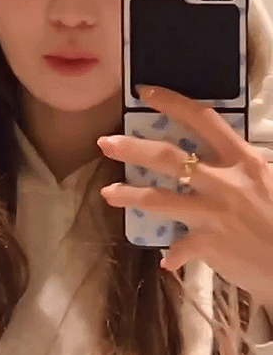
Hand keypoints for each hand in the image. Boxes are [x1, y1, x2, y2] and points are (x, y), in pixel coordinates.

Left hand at [97, 85, 272, 304]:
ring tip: (107, 192)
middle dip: (133, 148)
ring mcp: (212, 212)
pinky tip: (165, 261)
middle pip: (168, 157)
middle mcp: (224, 181)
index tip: (145, 92)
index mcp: (243, 160)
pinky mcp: (208, 243)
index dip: (172, 103)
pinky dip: (174, 255)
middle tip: (104, 142)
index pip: (203, 120)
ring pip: (159, 199)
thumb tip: (235, 159)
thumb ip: (249, 167)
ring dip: (130, 195)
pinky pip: (181, 248)